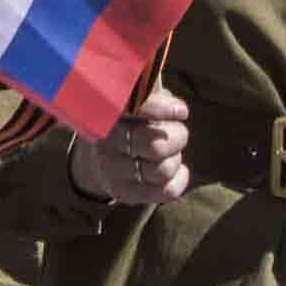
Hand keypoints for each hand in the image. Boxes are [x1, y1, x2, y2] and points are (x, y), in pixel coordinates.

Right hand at [70, 87, 191, 208]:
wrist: (104, 157)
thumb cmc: (131, 119)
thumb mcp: (137, 98)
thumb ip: (151, 93)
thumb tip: (173, 98)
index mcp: (109, 111)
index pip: (135, 109)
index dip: (162, 111)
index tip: (181, 112)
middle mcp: (105, 143)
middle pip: (155, 145)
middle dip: (177, 138)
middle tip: (177, 132)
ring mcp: (112, 170)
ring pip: (161, 170)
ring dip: (176, 159)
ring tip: (171, 152)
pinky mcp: (124, 193)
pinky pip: (165, 192)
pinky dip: (180, 179)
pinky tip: (178, 170)